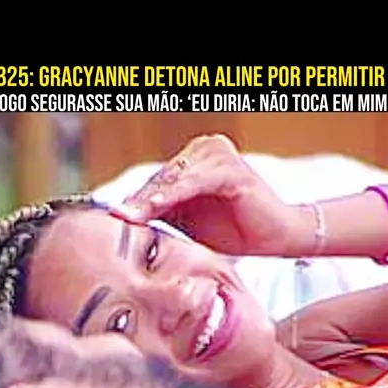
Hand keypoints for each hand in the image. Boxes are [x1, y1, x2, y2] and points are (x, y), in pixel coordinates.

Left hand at [122, 134, 292, 255]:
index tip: (110, 219)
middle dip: (137, 201)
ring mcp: (218, 155)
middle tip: (113, 218)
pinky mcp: (230, 168)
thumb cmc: (235, 231)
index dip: (134, 202)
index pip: (155, 182)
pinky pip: (194, 183)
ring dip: (150, 200)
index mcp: (193, 161)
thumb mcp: (188, 223)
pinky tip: (155, 209)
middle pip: (162, 179)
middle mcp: (205, 150)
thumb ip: (161, 214)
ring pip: (174, 180)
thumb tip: (123, 220)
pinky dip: (173, 196)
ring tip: (127, 216)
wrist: (276, 238)